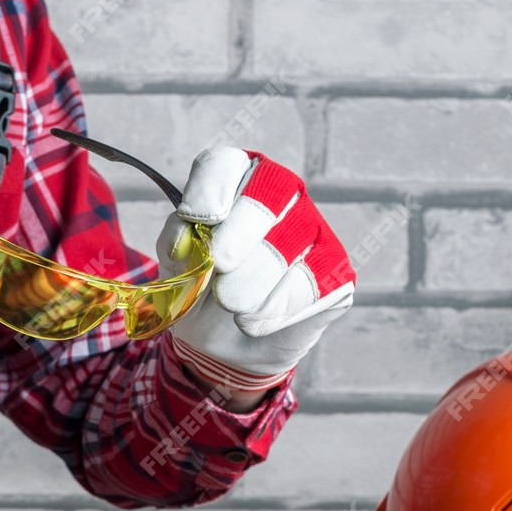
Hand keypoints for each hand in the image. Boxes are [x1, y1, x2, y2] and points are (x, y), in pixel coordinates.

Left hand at [160, 148, 354, 393]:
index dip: (211, 189)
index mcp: (234, 183)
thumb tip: (184, 238)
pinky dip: (275, 308)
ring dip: (252, 283)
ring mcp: (314, 229)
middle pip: (269, 193)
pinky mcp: (336, 270)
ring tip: (230, 305)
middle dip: (238, 234)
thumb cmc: (199, 294)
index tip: (197, 220)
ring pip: (293, 241)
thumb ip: (175, 245)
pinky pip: (313, 282)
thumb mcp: (175, 269)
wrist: (222, 346)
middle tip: (219, 267)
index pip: (224, 164)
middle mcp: (281, 195)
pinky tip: (252, 320)